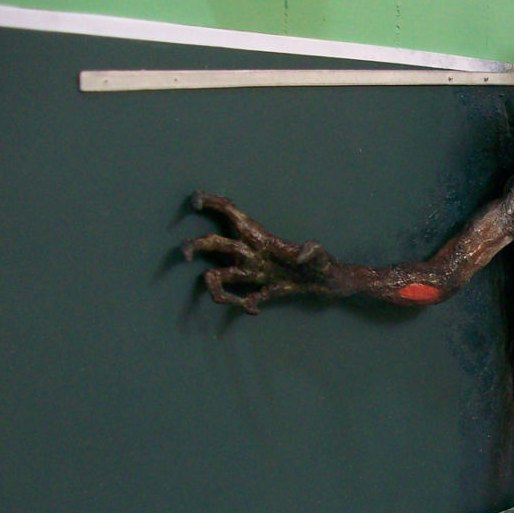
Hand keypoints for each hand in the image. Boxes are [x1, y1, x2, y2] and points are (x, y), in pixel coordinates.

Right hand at [182, 191, 338, 314]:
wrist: (330, 283)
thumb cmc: (325, 264)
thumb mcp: (321, 257)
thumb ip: (314, 252)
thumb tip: (306, 251)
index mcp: (259, 238)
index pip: (231, 213)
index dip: (211, 203)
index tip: (194, 202)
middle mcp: (250, 253)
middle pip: (214, 244)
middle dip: (194, 246)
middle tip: (184, 256)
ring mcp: (252, 272)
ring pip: (218, 277)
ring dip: (218, 292)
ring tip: (238, 303)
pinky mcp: (259, 289)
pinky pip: (241, 298)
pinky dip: (244, 305)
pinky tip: (256, 310)